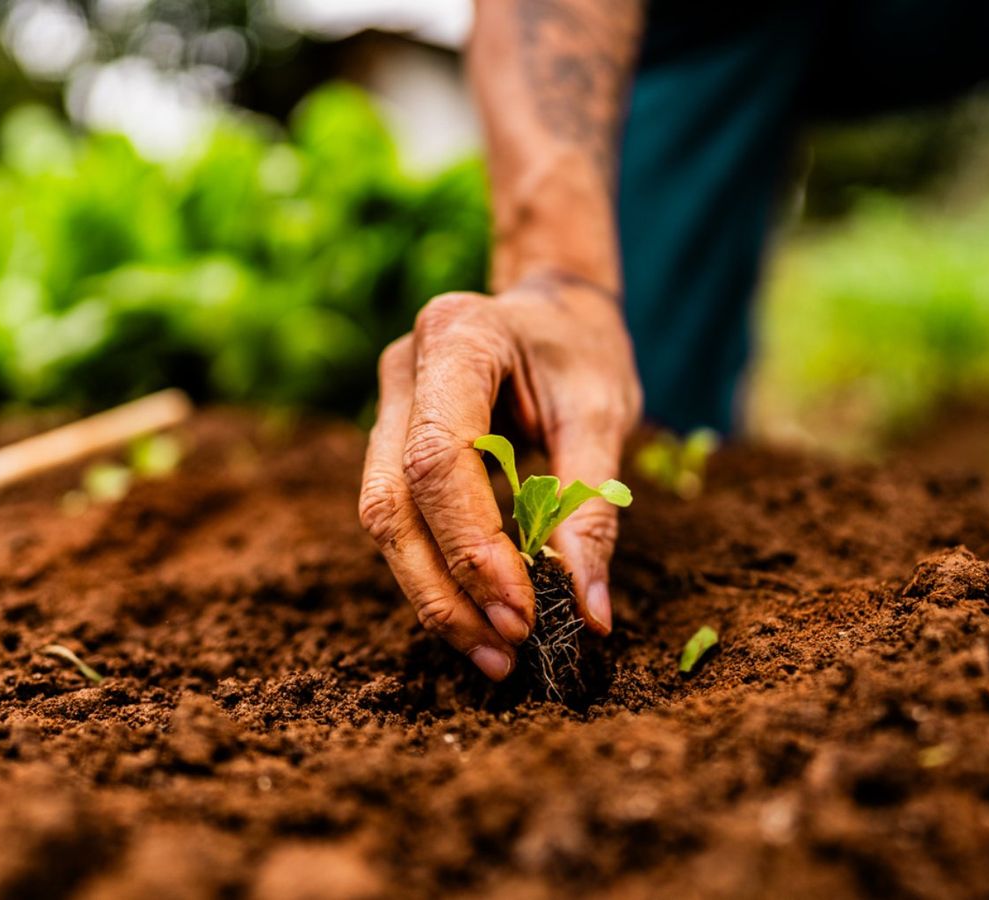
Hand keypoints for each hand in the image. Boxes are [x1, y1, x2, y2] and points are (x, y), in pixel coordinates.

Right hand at [358, 274, 641, 679]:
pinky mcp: (390, 440)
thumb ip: (590, 508)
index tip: (523, 614)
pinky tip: (476, 617)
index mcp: (456, 337)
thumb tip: (589, 614)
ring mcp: (387, 404)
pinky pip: (400, 518)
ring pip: (383, 519)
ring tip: (493, 654)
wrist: (553, 310)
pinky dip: (435, 574)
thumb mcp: (604, 414)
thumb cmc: (583, 353)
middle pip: (392, 500)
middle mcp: (403, 368)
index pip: (439, 457)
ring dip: (433, 595)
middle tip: (505, 653)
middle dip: (444, 589)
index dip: (472, 545)